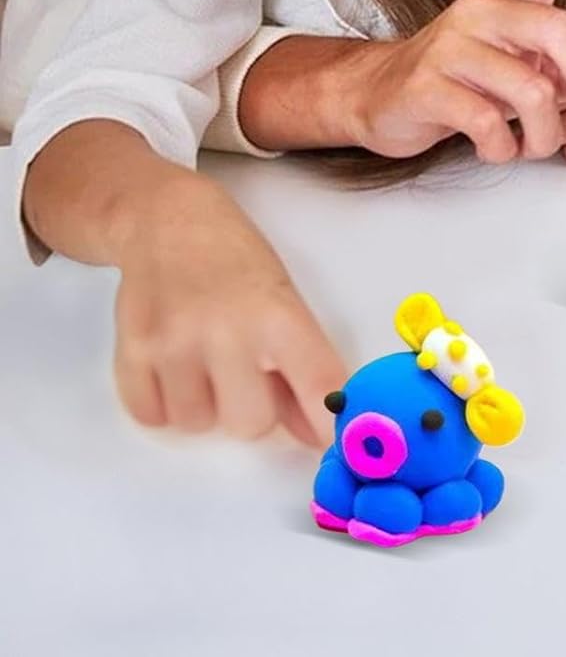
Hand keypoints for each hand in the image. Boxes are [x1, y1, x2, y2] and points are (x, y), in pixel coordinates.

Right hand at [113, 170, 345, 444]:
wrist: (168, 221)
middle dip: (253, 407)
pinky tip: (175, 363)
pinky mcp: (130, 354)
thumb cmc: (239, 261)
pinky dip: (166, 401)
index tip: (336, 442)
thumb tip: (317, 433)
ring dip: (207, 403)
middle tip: (246, 370)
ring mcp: (174, 345)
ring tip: (207, 357)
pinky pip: (154, 418)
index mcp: (279, 314)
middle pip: (252, 425)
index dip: (330, 424)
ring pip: (200, 426)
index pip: (319, 385)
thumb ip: (302, 367)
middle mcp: (227, 332)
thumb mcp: (285, 300)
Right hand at [344, 0, 565, 163]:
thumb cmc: (465, 75)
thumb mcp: (520, 53)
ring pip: (532, 89)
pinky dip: (504, 148)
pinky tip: (497, 146)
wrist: (379, 93)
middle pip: (560, 29)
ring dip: (546, 133)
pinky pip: (488, 123)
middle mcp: (483, 7)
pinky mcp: (426, 86)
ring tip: (535, 142)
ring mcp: (451, 44)